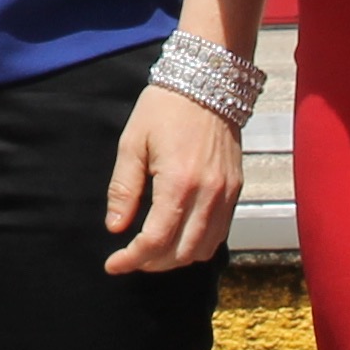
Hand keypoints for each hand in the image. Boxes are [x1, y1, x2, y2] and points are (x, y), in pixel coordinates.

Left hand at [102, 81, 244, 272]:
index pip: (156, 240)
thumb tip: (115, 227)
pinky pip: (220, 233)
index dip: (132, 259)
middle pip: (181, 253)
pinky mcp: (236, 191)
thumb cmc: (164, 109)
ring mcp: (227, 194)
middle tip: (128, 258)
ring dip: (175, 259)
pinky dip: (197, 245)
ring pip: (204, 249)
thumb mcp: (132, 142)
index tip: (113, 265)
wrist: (207, 83)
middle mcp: (208, 194)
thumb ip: (123, 188)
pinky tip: (177, 236)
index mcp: (179, 182)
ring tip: (150, 252)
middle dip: (152, 263)